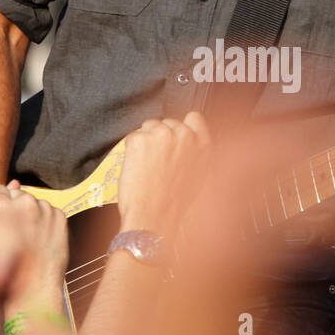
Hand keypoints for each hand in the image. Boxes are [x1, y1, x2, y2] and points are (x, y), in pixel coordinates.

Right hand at [0, 181, 68, 316]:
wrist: (34, 288)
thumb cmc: (7, 267)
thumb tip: (14, 181)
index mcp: (2, 205)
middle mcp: (26, 203)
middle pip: (15, 194)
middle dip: (13, 207)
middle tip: (14, 233)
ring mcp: (45, 209)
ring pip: (33, 203)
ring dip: (30, 214)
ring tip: (28, 240)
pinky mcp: (60, 217)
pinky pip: (49, 212)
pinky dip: (45, 222)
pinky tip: (40, 240)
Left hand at [117, 112, 210, 238]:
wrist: (154, 216)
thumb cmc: (174, 203)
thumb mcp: (198, 177)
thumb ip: (194, 153)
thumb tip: (185, 144)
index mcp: (203, 145)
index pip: (194, 118)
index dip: (181, 127)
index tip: (174, 138)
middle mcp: (184, 136)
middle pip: (168, 122)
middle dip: (161, 136)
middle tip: (156, 159)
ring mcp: (161, 135)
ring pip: (148, 126)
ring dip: (145, 141)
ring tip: (146, 165)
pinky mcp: (140, 139)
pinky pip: (133, 136)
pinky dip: (132, 149)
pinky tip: (137, 167)